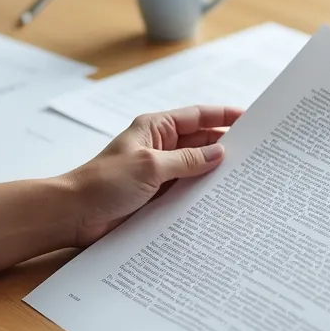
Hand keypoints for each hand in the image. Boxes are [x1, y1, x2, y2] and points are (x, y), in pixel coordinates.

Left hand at [65, 105, 242, 246]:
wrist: (74, 214)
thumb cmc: (104, 183)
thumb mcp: (150, 166)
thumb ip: (187, 160)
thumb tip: (219, 152)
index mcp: (155, 128)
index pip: (197, 117)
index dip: (224, 117)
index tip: (250, 119)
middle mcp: (159, 146)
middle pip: (200, 142)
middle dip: (225, 146)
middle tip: (255, 154)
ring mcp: (159, 172)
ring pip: (195, 168)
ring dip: (214, 172)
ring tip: (244, 178)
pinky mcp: (156, 195)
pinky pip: (186, 190)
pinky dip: (201, 193)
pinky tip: (220, 200)